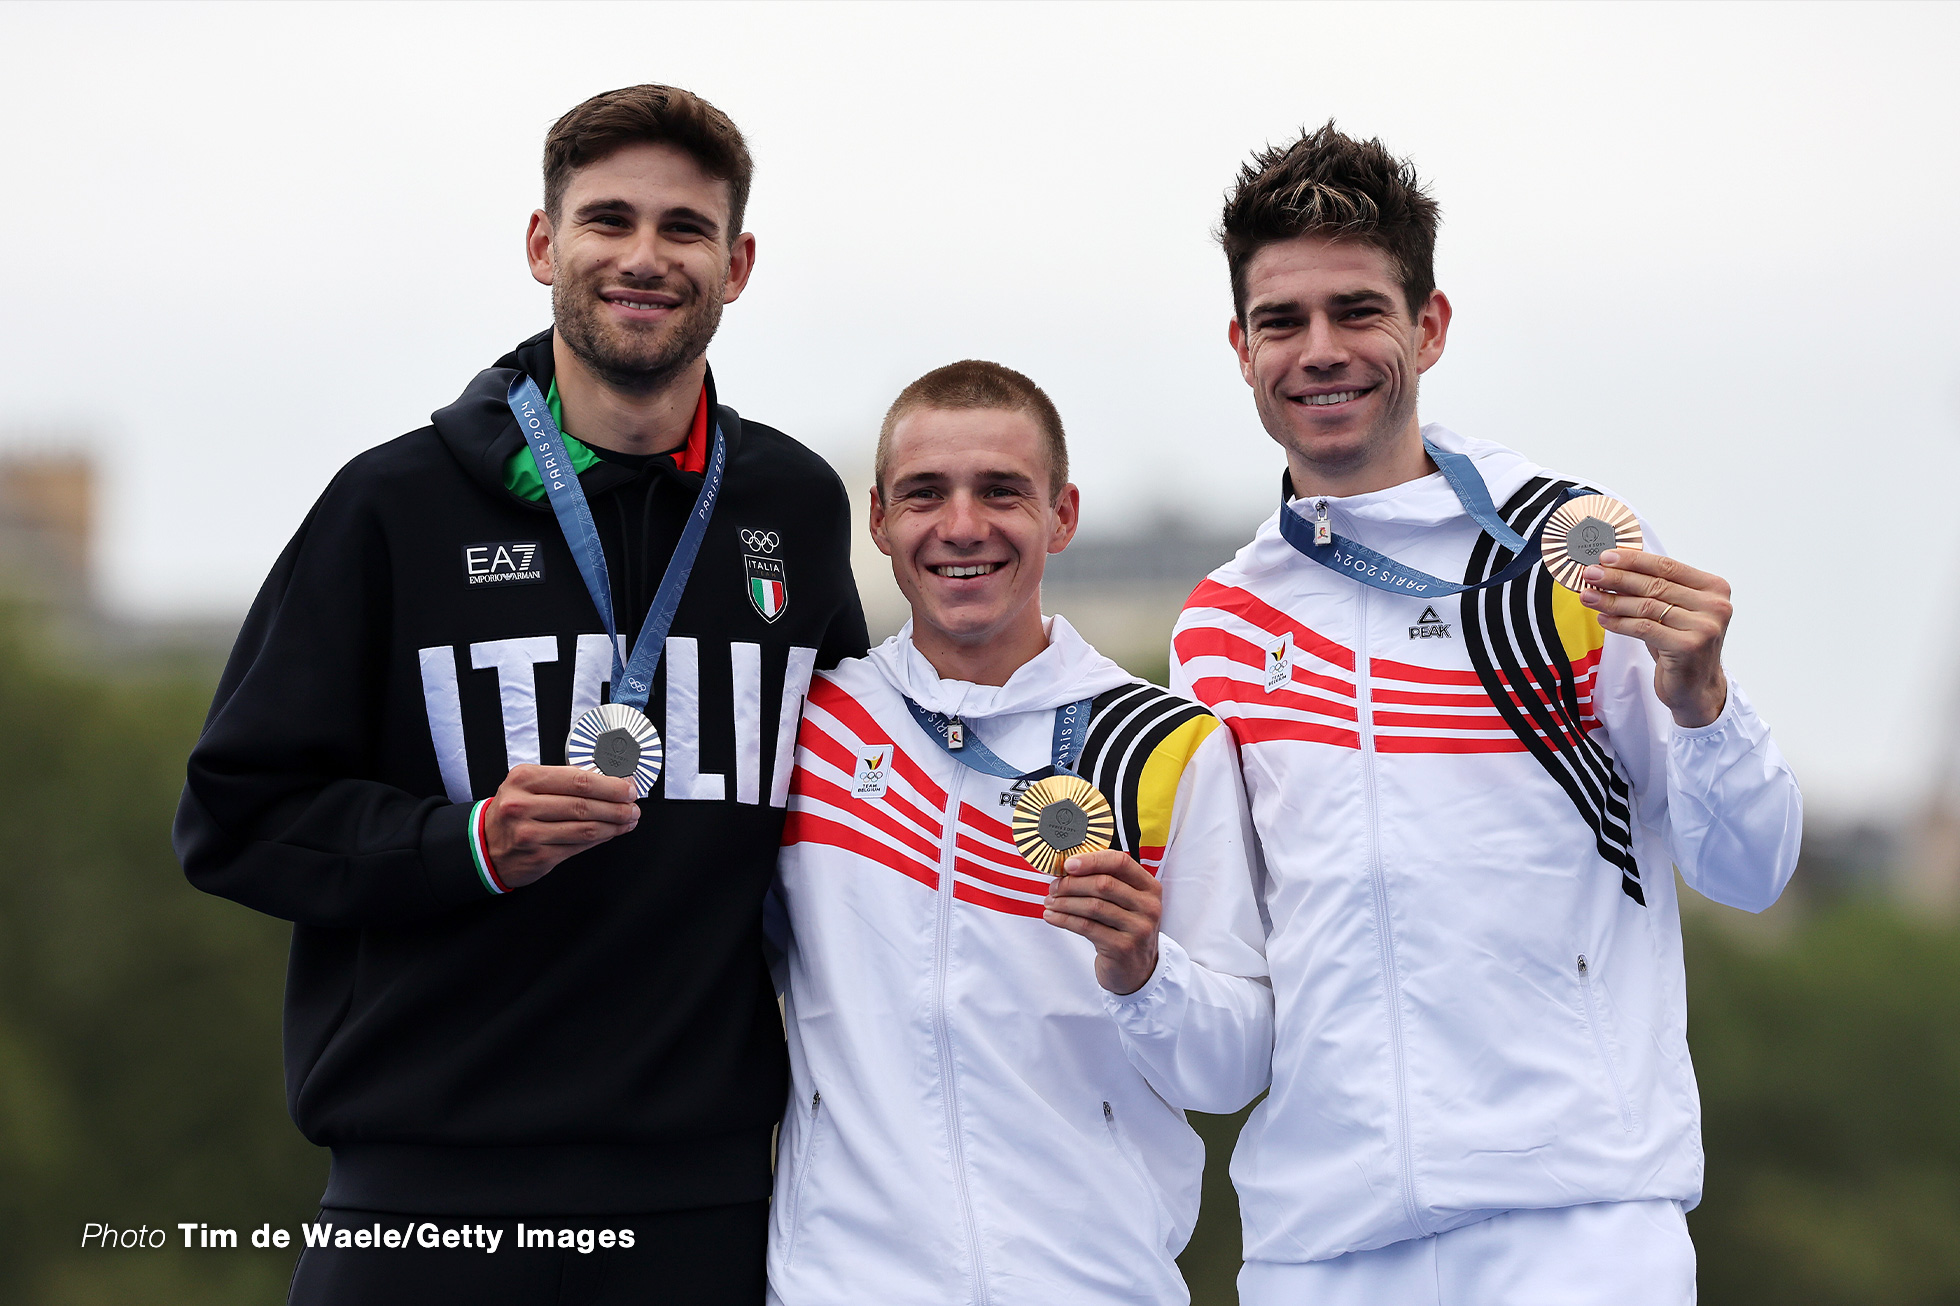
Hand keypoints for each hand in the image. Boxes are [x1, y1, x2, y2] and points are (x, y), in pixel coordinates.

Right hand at [483, 765, 639, 888]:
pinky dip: (601, 838)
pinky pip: (579, 846)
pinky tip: (611, 832)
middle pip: (584, 805)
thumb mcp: (528, 785)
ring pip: (585, 828)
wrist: (484, 844)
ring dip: (614, 824)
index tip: (629, 787)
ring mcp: (529, 834)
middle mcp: (523, 805)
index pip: (578, 780)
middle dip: (617, 806)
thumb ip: (564, 780)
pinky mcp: (539, 856)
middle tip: (634, 806)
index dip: (610, 785)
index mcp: (524, 779)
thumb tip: (610, 781)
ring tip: (629, 819)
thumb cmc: (515, 809)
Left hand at [1042, 850, 1161, 995]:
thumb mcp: (1126, 903)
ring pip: (1093, 906)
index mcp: (1150, 888)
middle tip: (1053, 887)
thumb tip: (1068, 869)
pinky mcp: (1123, 947)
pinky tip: (1052, 917)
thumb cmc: (1124, 930)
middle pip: (1103, 884)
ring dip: (1064, 902)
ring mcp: (1138, 928)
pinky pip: (1086, 927)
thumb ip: (1107, 883)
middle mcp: (1148, 906)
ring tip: (1050, 902)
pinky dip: (1064, 919)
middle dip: (1072, 884)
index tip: (1068, 864)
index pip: (1120, 862)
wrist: (1137, 970)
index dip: (1091, 860)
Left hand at [1580, 548, 1731, 727]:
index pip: (1668, 566)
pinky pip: (1643, 628)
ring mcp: (1704, 626)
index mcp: (1714, 588)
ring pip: (1646, 606)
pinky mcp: (1689, 646)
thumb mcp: (1672, 611)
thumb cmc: (1679, 644)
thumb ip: (1653, 589)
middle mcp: (1715, 605)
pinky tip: (1603, 618)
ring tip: (1588, 596)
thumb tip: (1612, 568)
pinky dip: (1619, 623)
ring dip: (1612, 600)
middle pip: (1655, 585)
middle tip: (1590, 574)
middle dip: (1617, 578)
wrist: (1696, 688)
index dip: (1634, 560)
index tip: (1606, 556)